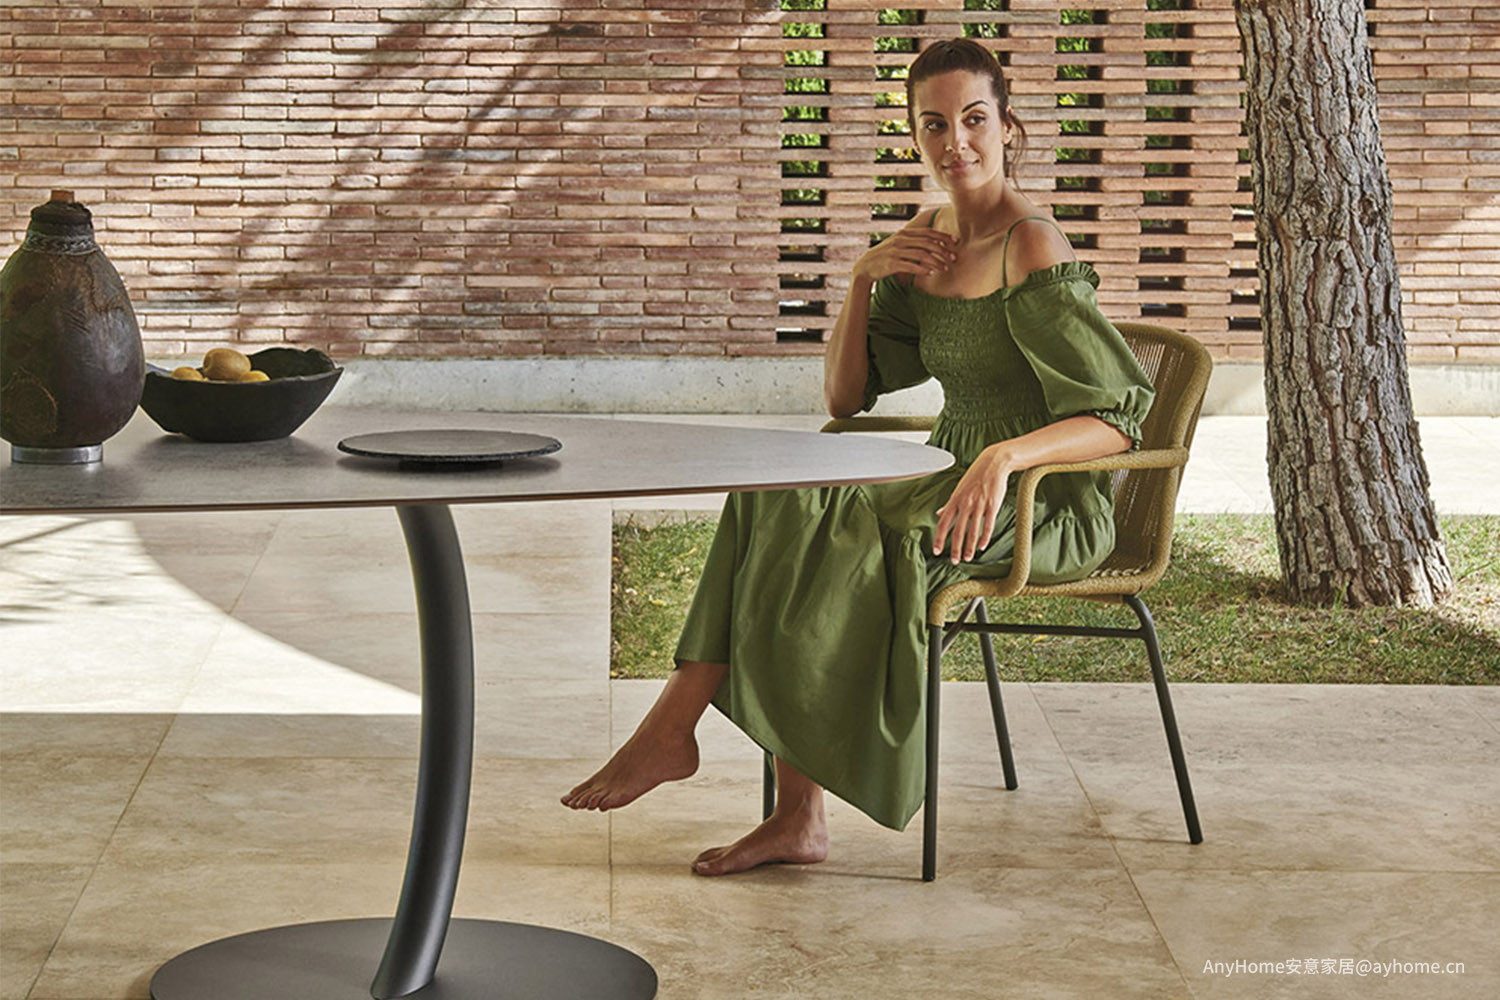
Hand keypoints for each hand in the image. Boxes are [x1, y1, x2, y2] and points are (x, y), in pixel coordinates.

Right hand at [853, 228, 957, 284]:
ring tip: (945, 268)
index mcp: (904, 233)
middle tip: (954, 258)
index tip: (956, 242)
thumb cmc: (885, 257)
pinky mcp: (891, 264)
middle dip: (943, 250)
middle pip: (927, 243)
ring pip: (921, 255)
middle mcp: (900, 240)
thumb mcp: (898, 244)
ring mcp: (895, 251)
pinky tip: (931, 273)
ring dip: (936, 262)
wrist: (864, 267)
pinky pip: (911, 266)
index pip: (928, 232)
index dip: (943, 236)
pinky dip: (922, 269)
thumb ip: (913, 242)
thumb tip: (934, 243)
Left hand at [933, 445, 1016, 564]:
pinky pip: (987, 524)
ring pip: (972, 531)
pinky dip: (984, 537)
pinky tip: (981, 546)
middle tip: (954, 561)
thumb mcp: (959, 489)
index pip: (943, 523)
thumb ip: (949, 504)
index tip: (937, 551)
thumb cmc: (975, 476)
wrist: (994, 463)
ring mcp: (979, 505)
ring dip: (969, 547)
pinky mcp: (992, 505)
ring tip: (968, 558)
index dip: (939, 539)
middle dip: (955, 549)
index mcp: (955, 500)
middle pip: (957, 531)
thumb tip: (939, 513)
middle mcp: (965, 504)